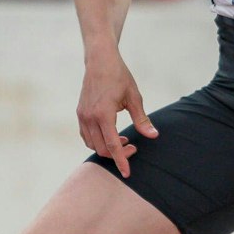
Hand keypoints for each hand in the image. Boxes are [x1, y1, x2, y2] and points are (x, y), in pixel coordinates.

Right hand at [77, 49, 156, 175]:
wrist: (100, 60)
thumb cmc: (119, 76)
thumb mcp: (134, 97)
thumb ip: (142, 120)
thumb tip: (153, 136)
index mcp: (104, 114)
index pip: (113, 146)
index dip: (121, 161)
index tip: (127, 173)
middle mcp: (90, 117)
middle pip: (101, 148)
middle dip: (117, 154)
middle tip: (133, 147)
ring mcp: (82, 116)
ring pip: (92, 144)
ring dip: (107, 148)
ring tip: (123, 140)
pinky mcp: (80, 113)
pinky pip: (86, 136)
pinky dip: (97, 141)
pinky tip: (110, 135)